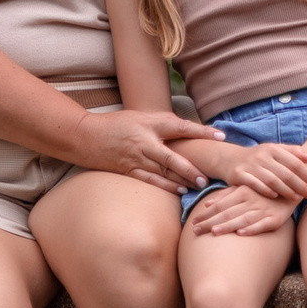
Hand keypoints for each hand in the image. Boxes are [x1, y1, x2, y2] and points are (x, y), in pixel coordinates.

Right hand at [74, 109, 219, 193]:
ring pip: (163, 171)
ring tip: (199, 185)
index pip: (181, 127)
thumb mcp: (142, 117)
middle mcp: (144, 141)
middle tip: (207, 175)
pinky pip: (150, 180)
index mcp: (150, 123)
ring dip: (182, 179)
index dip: (202, 131)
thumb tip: (190, 131)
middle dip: (191, 167)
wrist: (86, 136)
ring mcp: (135, 157)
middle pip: (172, 156)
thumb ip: (164, 124)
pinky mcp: (127, 170)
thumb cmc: (117, 124)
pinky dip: (166, 187)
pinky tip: (179, 191)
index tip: (221, 136)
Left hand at [190, 183, 292, 237]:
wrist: (293, 187)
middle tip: (195, 231)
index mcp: (242, 191)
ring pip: (242, 219)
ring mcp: (264, 210)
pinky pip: (262, 225)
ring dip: (228, 226)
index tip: (193, 222)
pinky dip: (252, 229)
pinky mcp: (276, 219)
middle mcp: (252, 200)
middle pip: (227, 213)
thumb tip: (207, 203)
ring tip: (214, 232)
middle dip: (210, 222)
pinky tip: (241, 234)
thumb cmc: (264, 191)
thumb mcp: (244, 188)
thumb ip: (225, 194)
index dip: (206, 213)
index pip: (220, 204)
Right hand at [228, 141, 306, 201]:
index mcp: (273, 149)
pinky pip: (255, 184)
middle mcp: (262, 156)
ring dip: (286, 190)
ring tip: (297, 199)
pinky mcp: (239, 175)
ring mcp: (250, 165)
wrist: (230, 159)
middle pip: (285, 173)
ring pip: (272, 180)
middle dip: (300, 185)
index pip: (294, 162)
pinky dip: (266, 190)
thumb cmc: (258, 157)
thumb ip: (291, 152)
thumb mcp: (273, 150)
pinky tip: (276, 197)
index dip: (306, 174)